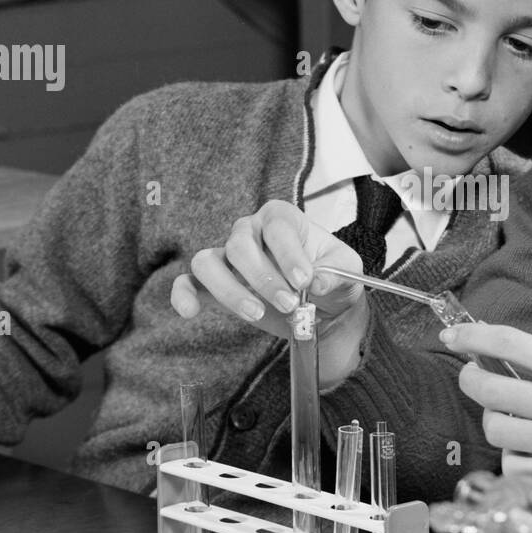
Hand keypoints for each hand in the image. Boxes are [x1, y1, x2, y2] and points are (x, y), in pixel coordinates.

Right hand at [170, 201, 369, 386]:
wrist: (323, 309)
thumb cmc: (332, 280)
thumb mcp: (348, 272)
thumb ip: (337, 274)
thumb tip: (319, 282)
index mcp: (282, 219)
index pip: (276, 226)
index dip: (288, 253)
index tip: (304, 280)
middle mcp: (250, 231)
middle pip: (240, 244)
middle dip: (264, 277)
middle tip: (290, 304)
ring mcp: (228, 258)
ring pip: (208, 262)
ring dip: (229, 289)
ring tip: (256, 313)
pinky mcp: (214, 286)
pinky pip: (187, 283)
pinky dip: (183, 295)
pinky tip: (189, 311)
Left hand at [438, 323, 531, 496]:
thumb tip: (501, 359)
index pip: (512, 345)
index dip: (473, 336)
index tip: (452, 334)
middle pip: (490, 390)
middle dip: (470, 380)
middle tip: (473, 378)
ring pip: (497, 430)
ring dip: (496, 422)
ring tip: (511, 420)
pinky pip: (515, 467)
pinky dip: (515, 459)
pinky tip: (531, 453)